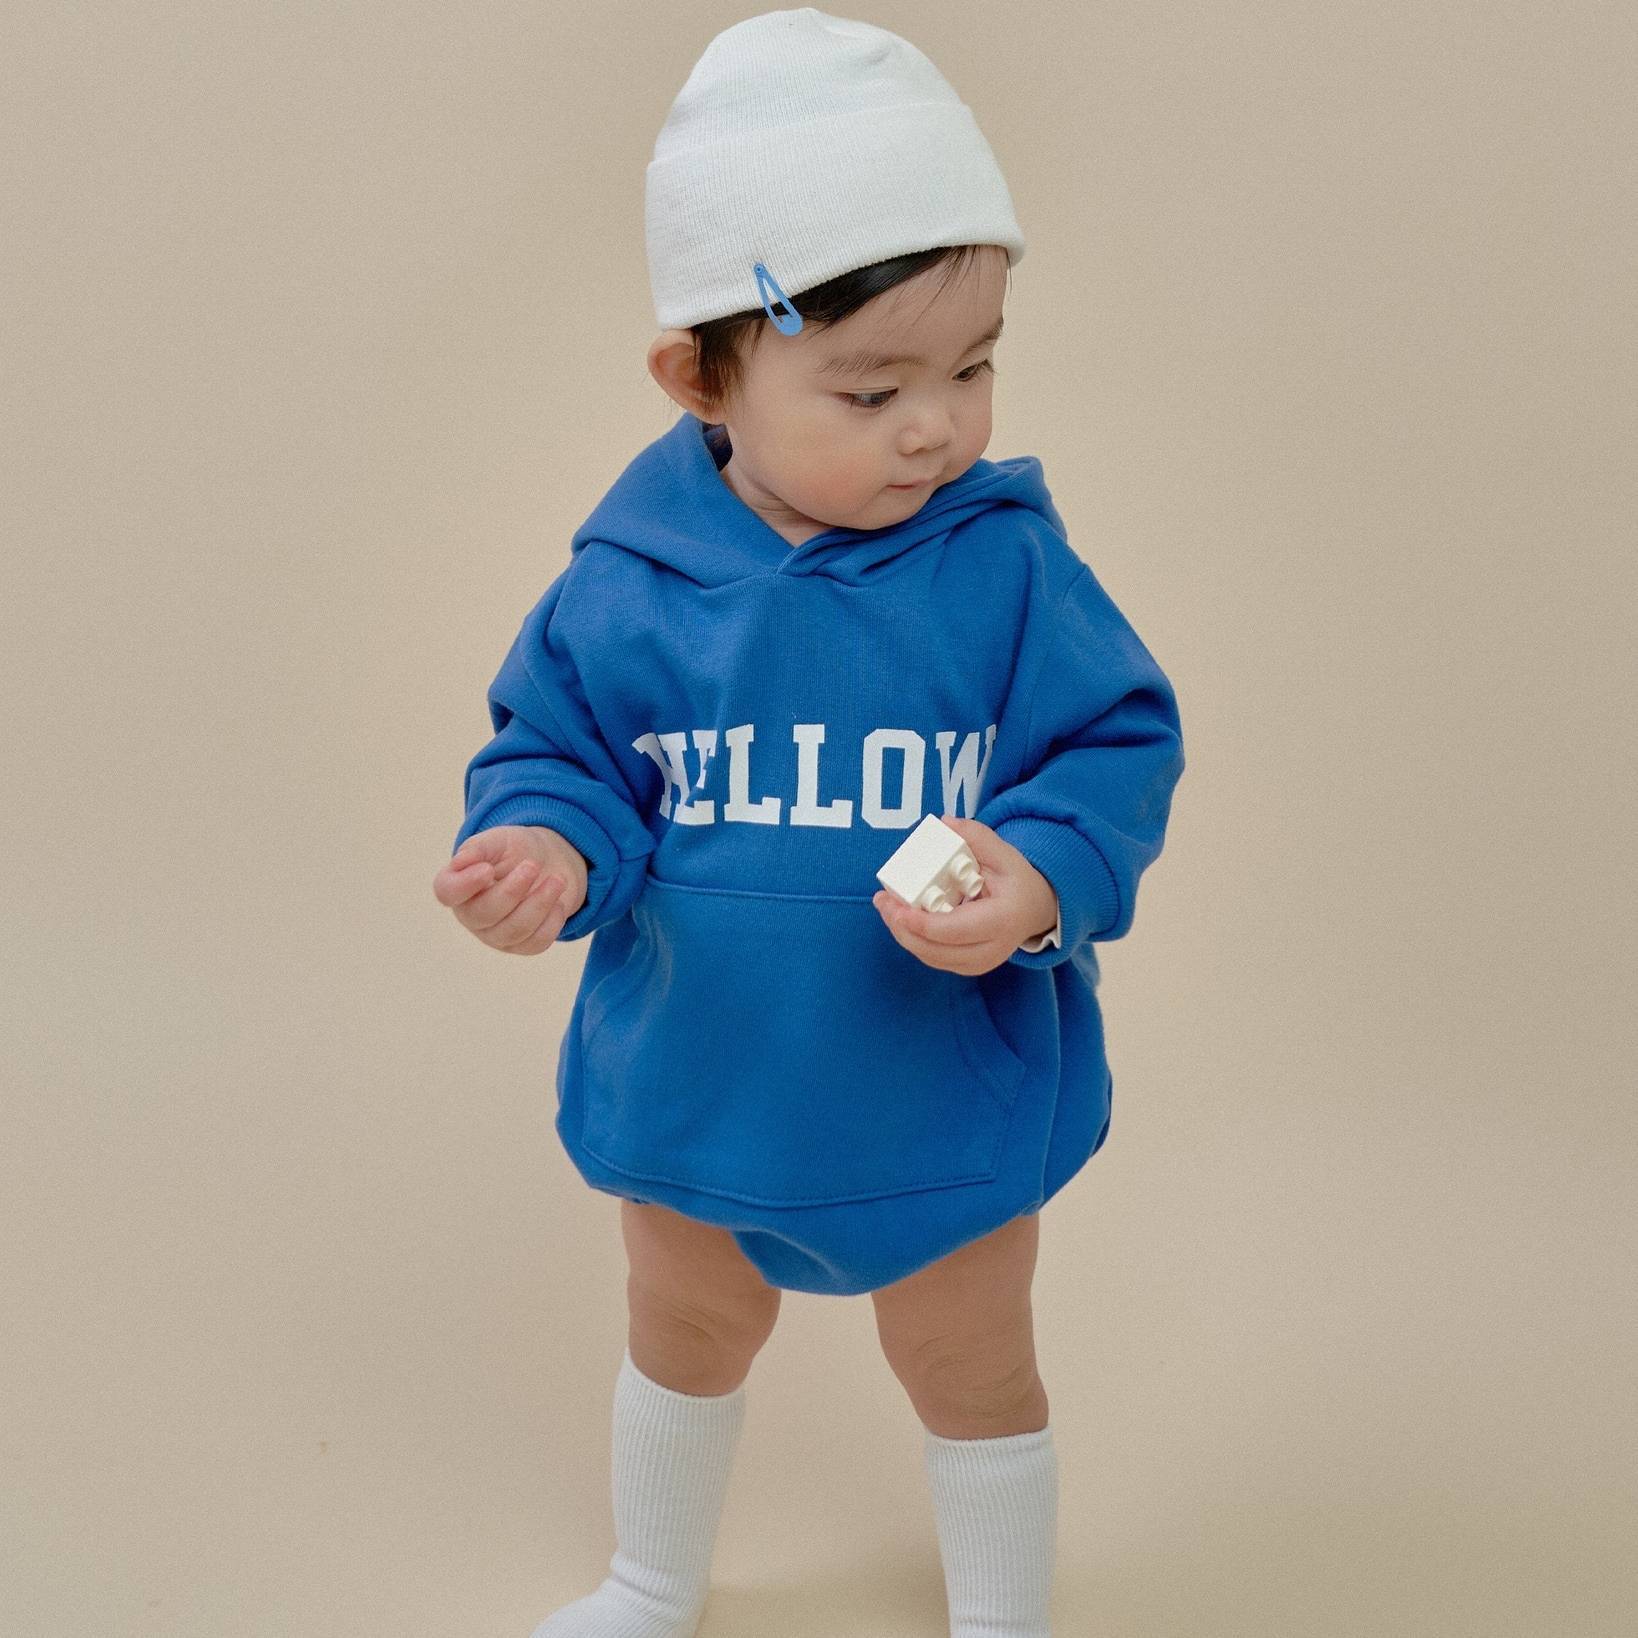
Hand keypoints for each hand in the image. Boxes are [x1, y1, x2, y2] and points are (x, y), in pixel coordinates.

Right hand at [432, 824, 589, 954]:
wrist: (549, 863)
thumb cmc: (516, 851)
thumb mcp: (499, 840)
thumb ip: (479, 847)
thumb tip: (462, 860)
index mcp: (459, 886)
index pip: (447, 892)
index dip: (464, 885)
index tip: (487, 869)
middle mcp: (472, 915)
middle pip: (483, 914)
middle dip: (512, 891)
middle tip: (533, 865)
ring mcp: (496, 935)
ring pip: (513, 930)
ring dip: (539, 903)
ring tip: (557, 879)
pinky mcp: (521, 946)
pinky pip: (536, 943)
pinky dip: (552, 921)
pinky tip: (558, 902)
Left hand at [871, 815, 1058, 975]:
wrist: (1035, 909)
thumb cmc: (1017, 880)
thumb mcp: (1004, 853)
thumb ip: (977, 836)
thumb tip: (944, 823)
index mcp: (1001, 920)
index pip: (953, 930)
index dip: (919, 922)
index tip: (894, 905)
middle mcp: (992, 949)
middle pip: (936, 950)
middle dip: (902, 928)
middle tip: (882, 902)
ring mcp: (981, 963)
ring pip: (932, 957)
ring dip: (903, 934)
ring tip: (886, 907)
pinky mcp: (970, 967)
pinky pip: (935, 958)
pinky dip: (914, 940)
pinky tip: (900, 919)